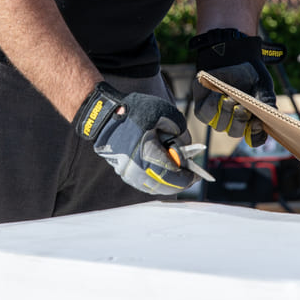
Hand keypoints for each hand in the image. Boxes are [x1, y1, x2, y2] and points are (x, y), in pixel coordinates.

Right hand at [74, 82, 207, 194]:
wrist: (104, 114)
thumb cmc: (134, 111)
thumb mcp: (164, 113)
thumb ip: (180, 131)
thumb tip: (186, 148)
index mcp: (148, 153)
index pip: (173, 175)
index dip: (187, 177)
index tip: (196, 175)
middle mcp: (136, 168)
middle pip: (163, 185)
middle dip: (179, 183)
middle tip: (189, 178)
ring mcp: (126, 172)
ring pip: (152, 187)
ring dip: (167, 184)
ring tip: (177, 176)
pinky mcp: (121, 171)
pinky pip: (142, 183)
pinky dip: (154, 182)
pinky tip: (161, 176)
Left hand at [191, 29, 284, 146]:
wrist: (235, 58)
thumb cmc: (251, 76)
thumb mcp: (264, 88)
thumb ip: (267, 106)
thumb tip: (264, 124)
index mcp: (251, 121)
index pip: (254, 138)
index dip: (255, 135)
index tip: (257, 123)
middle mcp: (233, 122)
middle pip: (235, 133)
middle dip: (239, 120)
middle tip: (242, 107)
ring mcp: (217, 116)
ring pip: (220, 126)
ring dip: (226, 112)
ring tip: (229, 97)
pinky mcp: (202, 108)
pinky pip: (205, 114)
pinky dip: (212, 104)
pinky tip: (218, 93)